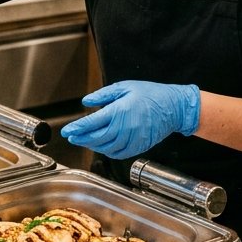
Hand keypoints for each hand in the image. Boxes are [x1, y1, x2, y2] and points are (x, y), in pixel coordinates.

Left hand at [60, 80, 199, 160]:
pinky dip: (108, 152)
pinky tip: (102, 146)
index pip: (92, 123)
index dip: (77, 128)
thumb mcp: (124, 87)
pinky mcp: (140, 146)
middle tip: (72, 137)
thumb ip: (103, 95)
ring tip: (84, 141)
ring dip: (93, 146)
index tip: (66, 131)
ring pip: (107, 148)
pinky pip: (119, 153)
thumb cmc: (150, 94)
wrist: (174, 107)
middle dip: (81, 139)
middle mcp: (126, 127)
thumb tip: (86, 102)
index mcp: (120, 111)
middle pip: (97, 138)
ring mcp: (133, 139)